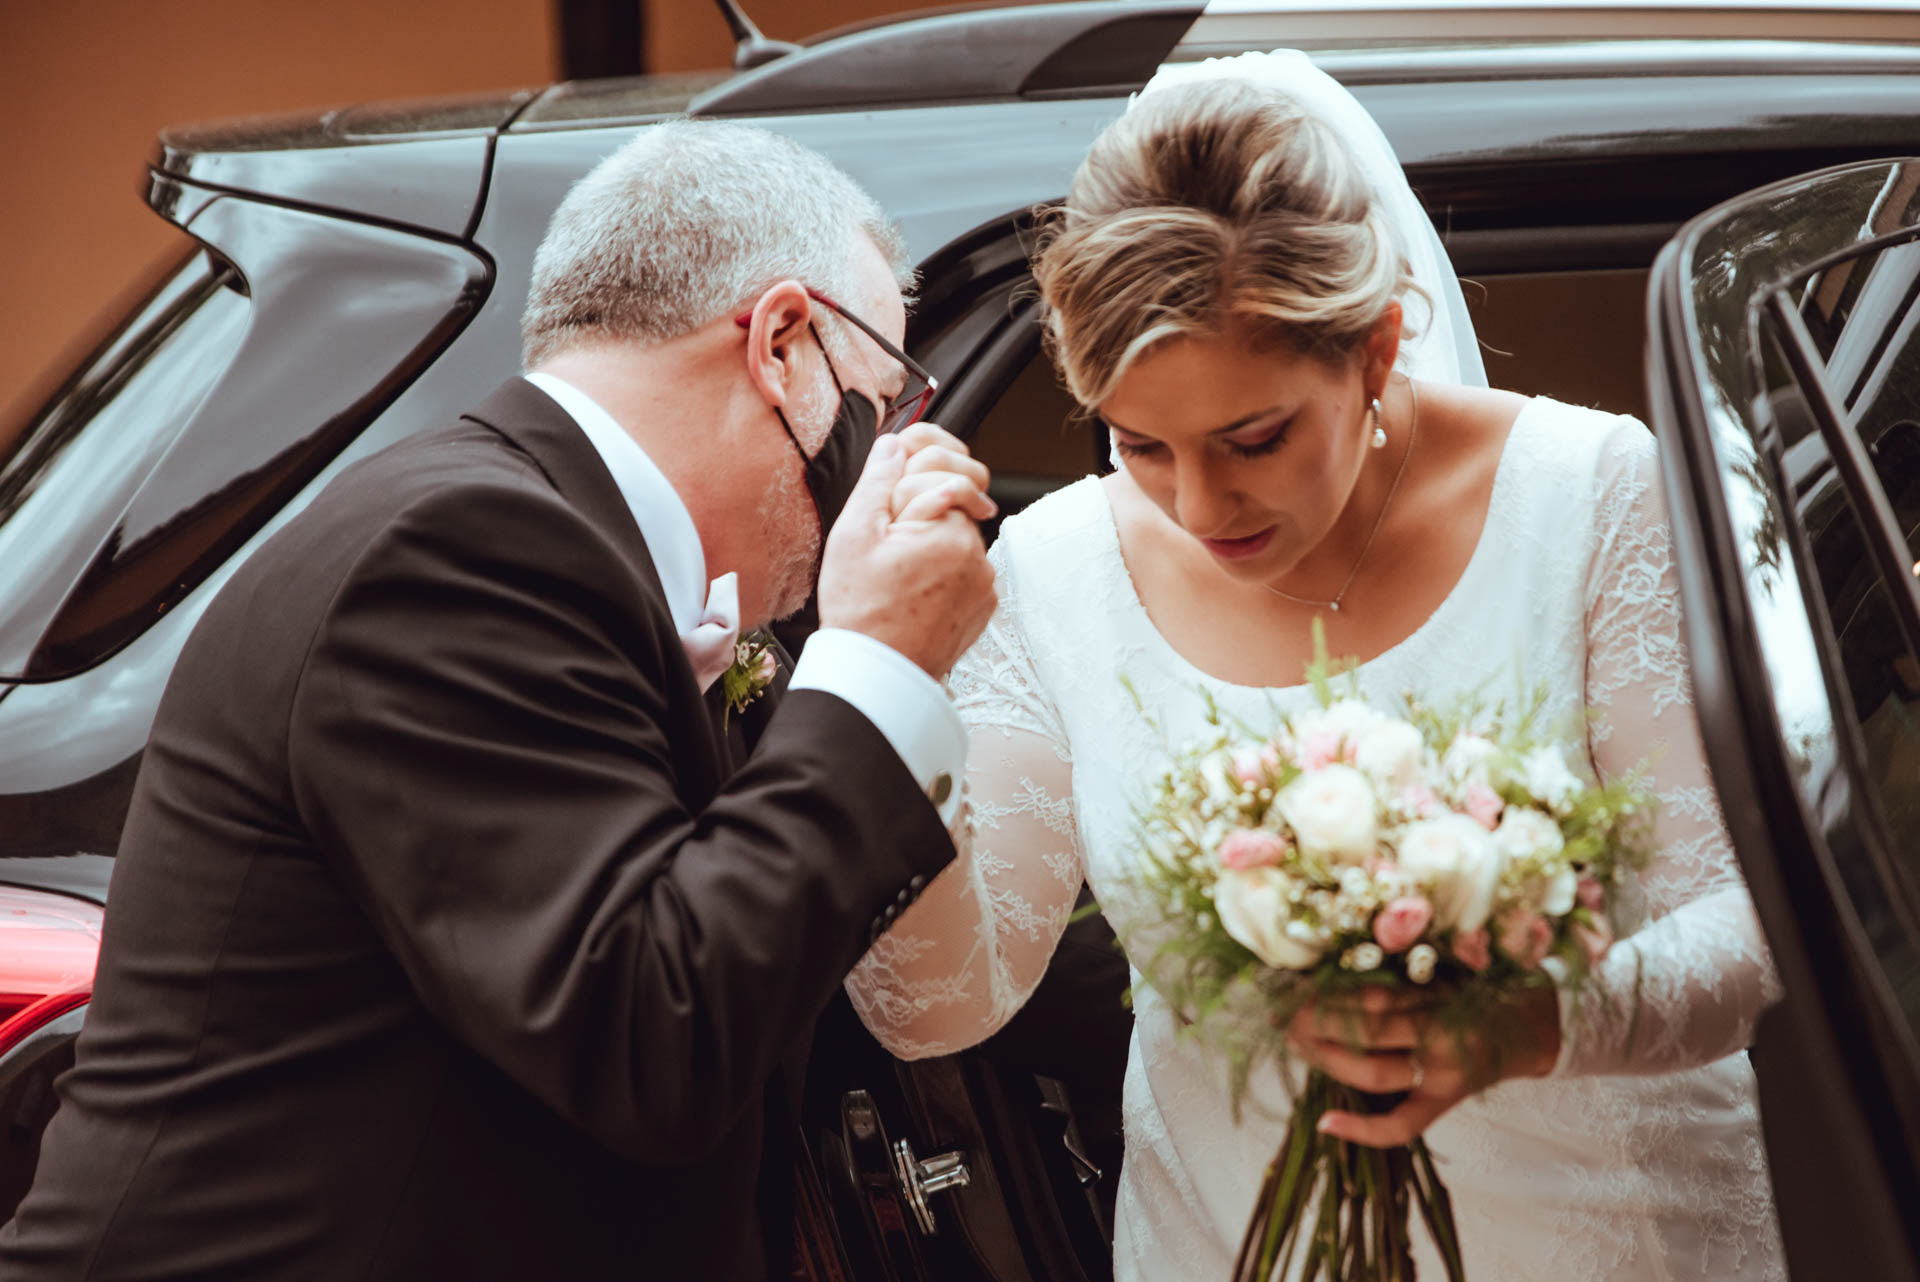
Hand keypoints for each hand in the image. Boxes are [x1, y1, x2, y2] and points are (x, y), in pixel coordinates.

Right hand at [818, 434, 997, 678]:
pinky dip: (945, 570)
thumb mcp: (853, 536)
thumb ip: (879, 482)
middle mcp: (977, 554)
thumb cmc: (862, 611)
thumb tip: (895, 443)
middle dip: (923, 509)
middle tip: (891, 538)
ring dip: (933, 540)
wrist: (879, 673)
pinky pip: (967, 568)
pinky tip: (914, 589)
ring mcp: (985, 581)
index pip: (940, 473)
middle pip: (953, 502)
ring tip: (898, 571)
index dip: (907, 484)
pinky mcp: (984, 604)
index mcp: (949, 531)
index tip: (891, 505)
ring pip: (959, 536)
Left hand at [1287, 983, 1560, 1147]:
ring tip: (1296, 1043)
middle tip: (1284, 1015)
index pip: (1369, 995)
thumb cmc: (1482, 986)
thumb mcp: (1444, 965)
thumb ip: (1400, 970)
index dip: (1325, 994)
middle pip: (1364, 1032)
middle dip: (1315, 1024)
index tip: (1293, 985)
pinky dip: (1364, 1128)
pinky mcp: (1448, 1100)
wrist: (1536, 1024)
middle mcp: (1440, 1033)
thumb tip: (1332, 966)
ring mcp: (1444, 1072)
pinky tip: (1326, 1124)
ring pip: (1373, 1072)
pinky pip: (1403, 1125)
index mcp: (1438, 993)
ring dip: (1326, 1058)